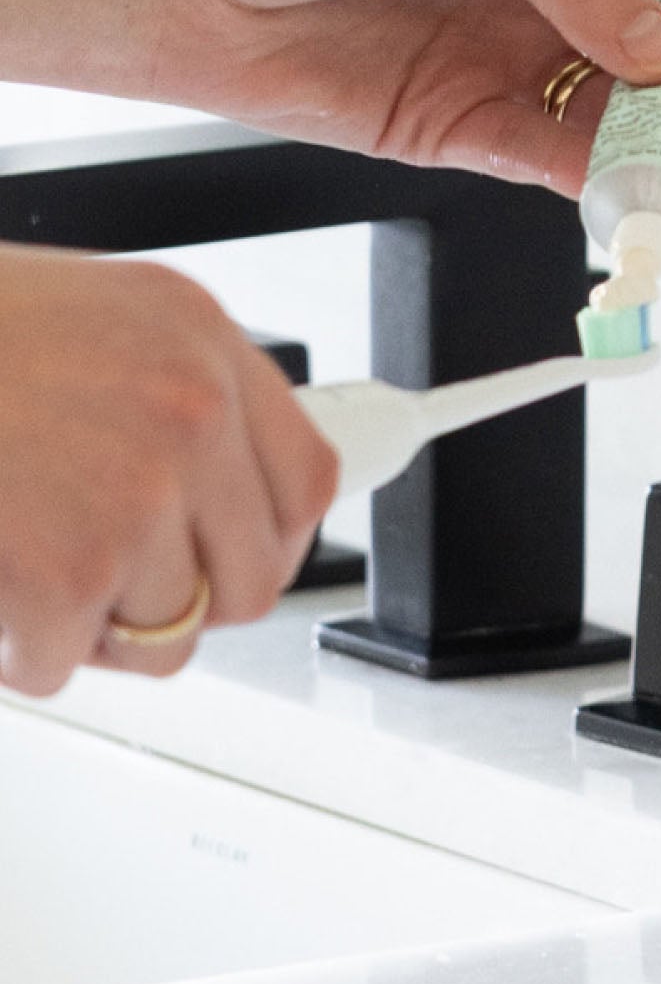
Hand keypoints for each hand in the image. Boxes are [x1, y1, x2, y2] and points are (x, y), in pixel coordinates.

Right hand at [0, 245, 336, 695]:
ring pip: (165, 631)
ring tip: (30, 578)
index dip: (267, 542)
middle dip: (183, 607)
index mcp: (203, 341)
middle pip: (251, 581)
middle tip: (117, 595)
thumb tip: (225, 505)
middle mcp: (192, 408)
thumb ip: (174, 395)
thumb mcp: (96, 323)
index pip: (309, 484)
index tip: (227, 559)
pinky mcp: (70, 563)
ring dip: (90, 627)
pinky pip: (70, 660)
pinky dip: (20, 651)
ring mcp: (138, 486)